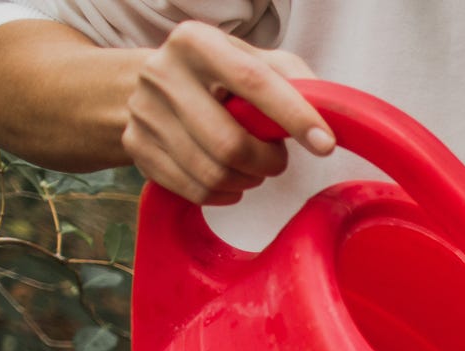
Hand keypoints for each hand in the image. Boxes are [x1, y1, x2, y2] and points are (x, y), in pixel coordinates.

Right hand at [123, 22, 333, 203]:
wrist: (151, 87)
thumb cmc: (220, 76)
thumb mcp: (256, 61)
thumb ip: (294, 78)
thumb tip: (327, 113)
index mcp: (196, 42)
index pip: (254, 81)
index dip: (294, 116)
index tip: (326, 144)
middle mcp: (161, 73)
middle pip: (230, 143)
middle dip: (268, 162)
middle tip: (277, 159)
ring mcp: (143, 112)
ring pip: (213, 173)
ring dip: (248, 180)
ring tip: (253, 167)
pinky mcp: (137, 147)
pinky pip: (195, 191)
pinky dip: (225, 194)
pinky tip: (231, 180)